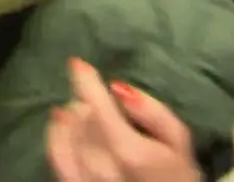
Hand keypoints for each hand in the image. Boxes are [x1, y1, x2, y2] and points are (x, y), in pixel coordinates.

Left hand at [47, 58, 200, 181]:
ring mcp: (83, 178)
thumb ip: (154, 113)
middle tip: (95, 92)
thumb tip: (119, 88)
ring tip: (83, 105)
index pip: (96, 107)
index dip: (84, 81)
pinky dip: (56, 131)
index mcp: (128, 151)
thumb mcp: (178, 142)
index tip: (77, 63)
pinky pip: (56, 153)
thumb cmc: (176, 175)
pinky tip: (59, 118)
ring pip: (66, 132)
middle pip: (81, 117)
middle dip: (86, 99)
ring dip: (72, 113)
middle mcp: (100, 165)